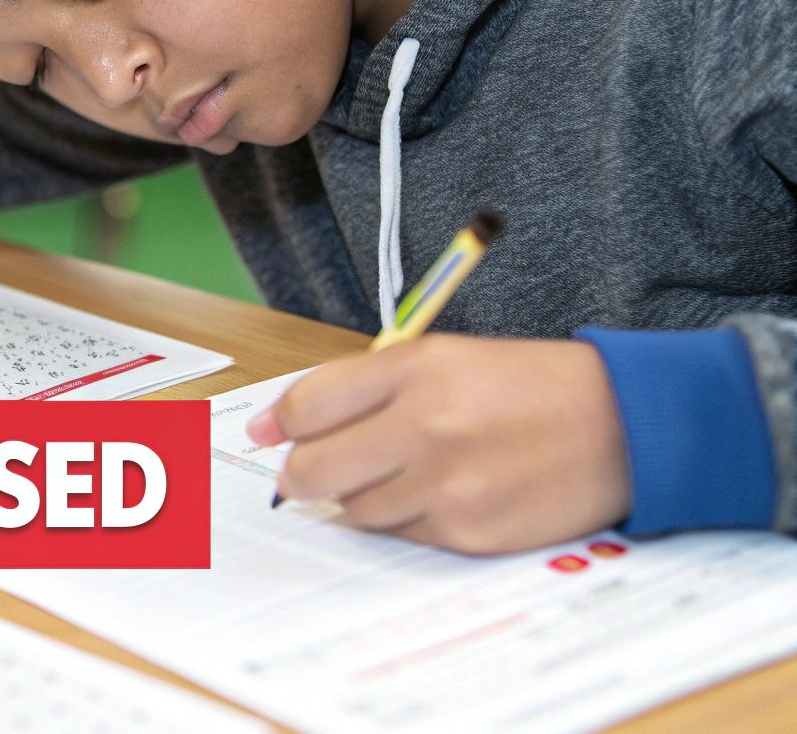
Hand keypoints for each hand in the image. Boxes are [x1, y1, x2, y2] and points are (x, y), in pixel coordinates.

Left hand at [245, 335, 631, 554]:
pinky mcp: (467, 533)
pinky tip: (442, 493)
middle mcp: (425, 427)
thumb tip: (268, 424)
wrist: (625, 426)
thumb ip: (353, 385)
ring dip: (360, 495)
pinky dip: (406, 518)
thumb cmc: (527, 386)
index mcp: (414, 369)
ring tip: (406, 470)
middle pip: (310, 470)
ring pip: (351, 510)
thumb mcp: (442, 357)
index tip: (271, 434)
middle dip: (302, 473)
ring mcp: (447, 486)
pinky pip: (400, 535)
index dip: (278, 423)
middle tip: (319, 467)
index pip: (305, 404)